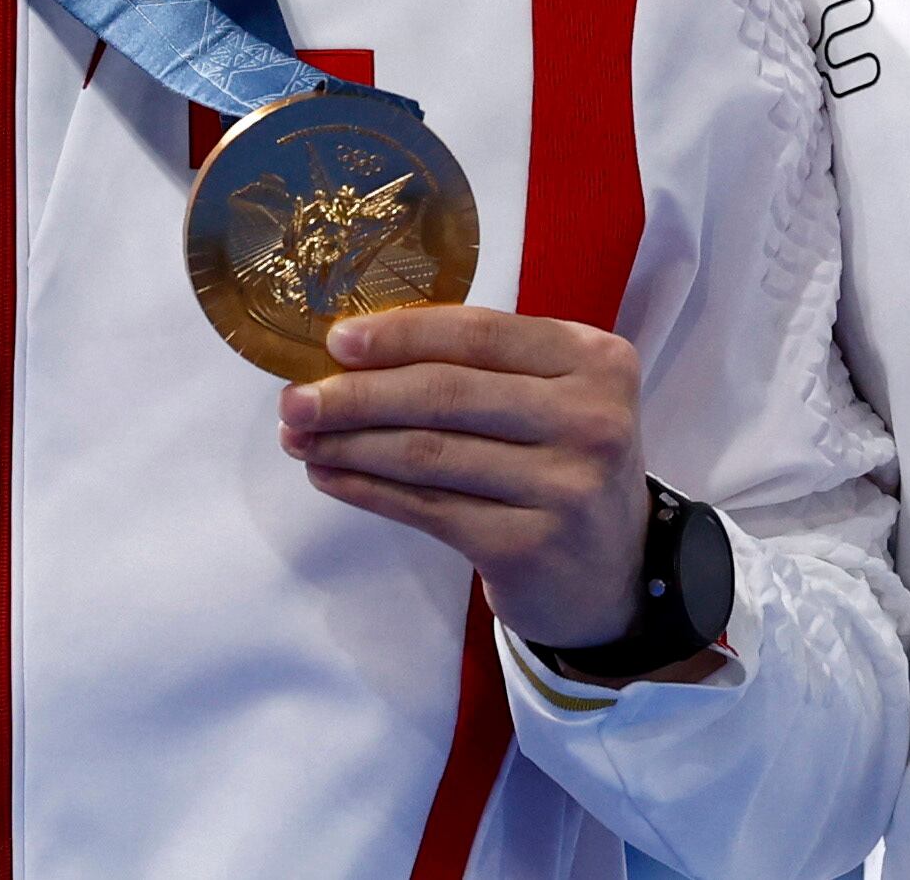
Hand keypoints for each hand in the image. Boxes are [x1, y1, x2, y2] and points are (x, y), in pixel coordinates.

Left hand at [274, 304, 649, 649]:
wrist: (614, 574)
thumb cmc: (562, 464)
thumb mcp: (548, 397)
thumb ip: (477, 366)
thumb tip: (353, 351)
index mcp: (593, 360)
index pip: (477, 333)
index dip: (399, 335)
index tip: (335, 342)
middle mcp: (589, 418)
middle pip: (444, 394)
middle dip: (357, 395)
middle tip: (295, 402)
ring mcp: (565, 486)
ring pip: (427, 453)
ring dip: (350, 445)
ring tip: (300, 439)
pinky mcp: (531, 545)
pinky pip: (427, 507)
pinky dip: (368, 489)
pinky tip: (331, 476)